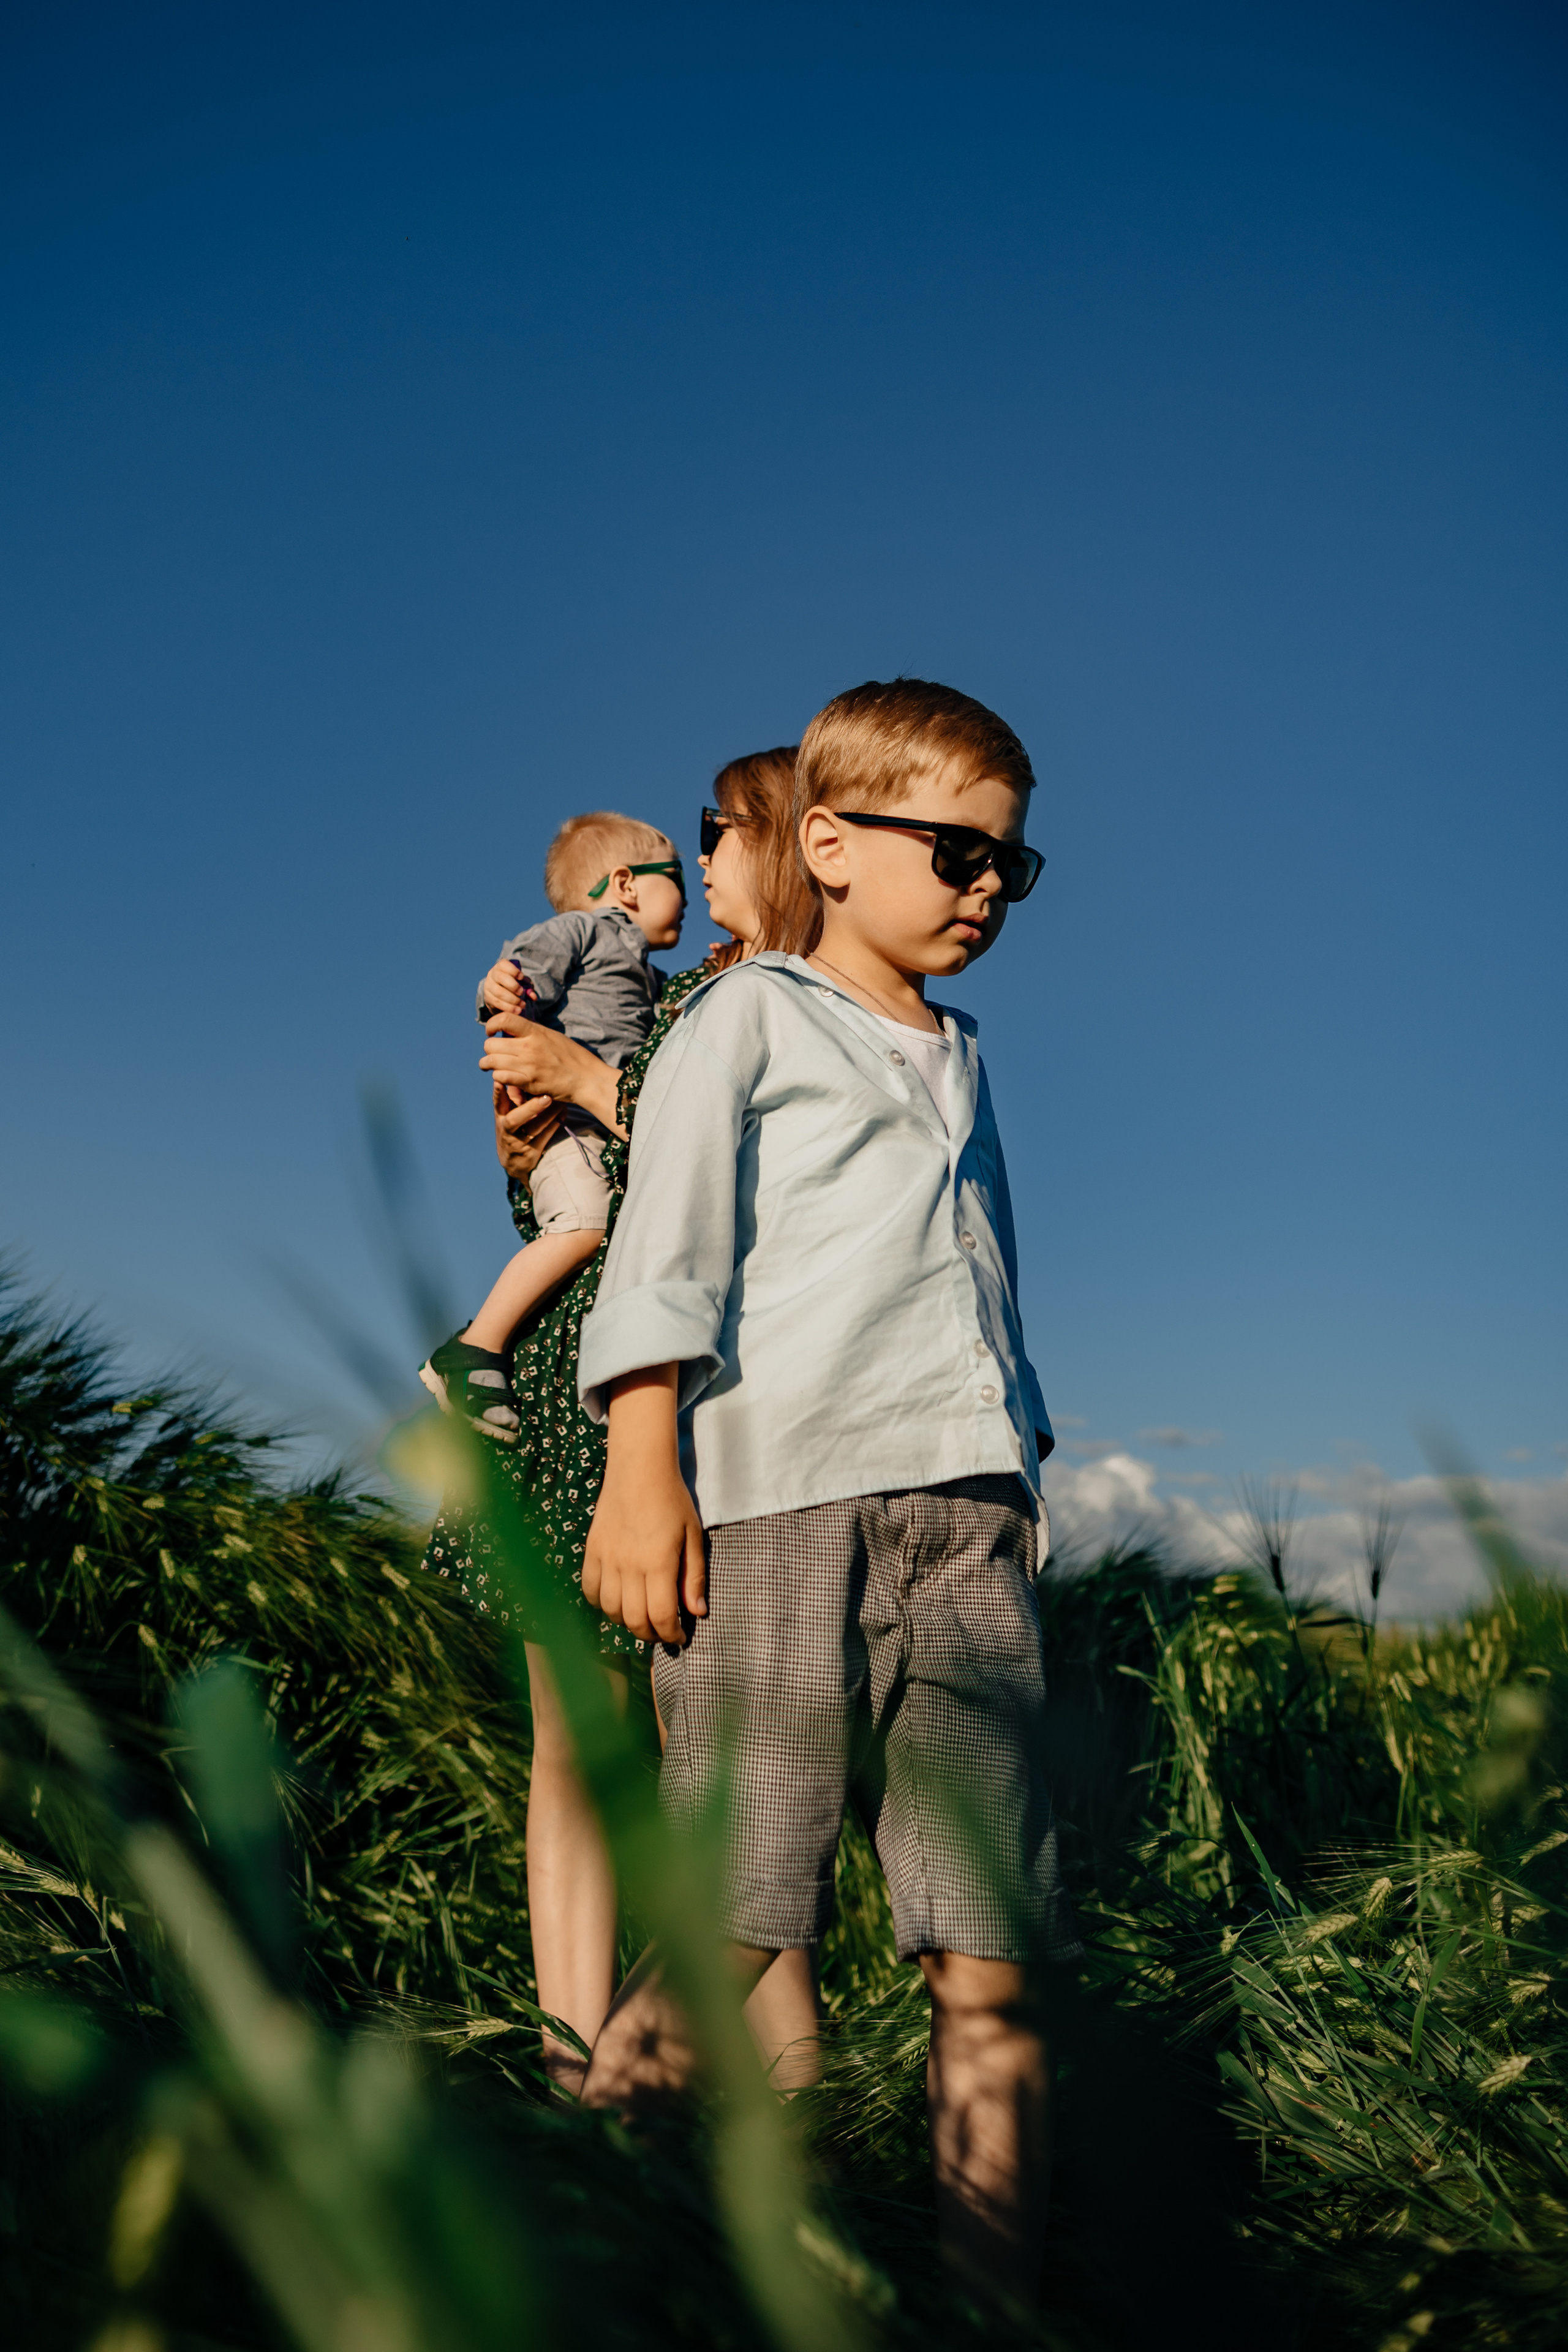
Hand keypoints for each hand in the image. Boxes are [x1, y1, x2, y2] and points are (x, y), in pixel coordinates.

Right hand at [481, 957, 528, 1015]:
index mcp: (500, 967)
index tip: (521, 977)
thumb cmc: (514, 986)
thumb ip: (529, 988)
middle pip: (500, 978)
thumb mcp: (523, 984)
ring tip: (522, 1005)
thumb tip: (533, 996)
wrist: (501, 996)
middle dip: (513, 986)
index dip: (513, 970)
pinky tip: (516, 1011)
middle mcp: (492, 975)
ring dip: (512, 999)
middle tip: (522, 993)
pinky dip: (508, 1007)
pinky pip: (497, 1003)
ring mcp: (488, 986)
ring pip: (498, 992)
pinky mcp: (487, 998)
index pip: (503, 964)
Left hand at [481, 1015, 624, 1136]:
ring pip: (491, 1062)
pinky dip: (498, 1078)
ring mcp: (527, 1065)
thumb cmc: (571, 1056)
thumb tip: (511, 1029)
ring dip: (488, 1065)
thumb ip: (531, 1032)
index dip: (490, 1024)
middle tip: (494, 1054)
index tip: (490, 1032)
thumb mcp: (551, 1036)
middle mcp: (528, 1047)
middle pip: (491, 1044)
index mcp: (535, 1031)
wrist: (586, 1078)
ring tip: (491, 1067)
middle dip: (489, 1049)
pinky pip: (500, 1077)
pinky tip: (504, 1078)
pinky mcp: (528, 1082)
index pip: (503, 1019)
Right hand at [493, 1080, 559, 1177]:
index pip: (497, 1103)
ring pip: (534, 1129)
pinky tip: (564, 1112)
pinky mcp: (532, 1151)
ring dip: (548, 1115)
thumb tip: (518, 1071)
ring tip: (561, 1103)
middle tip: (546, 1097)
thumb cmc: (513, 1127)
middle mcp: (507, 1129)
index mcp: (500, 1116)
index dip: (498, 1093)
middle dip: (530, 1108)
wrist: (514, 1161)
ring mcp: (519, 1142)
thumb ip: (513, 1094)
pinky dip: (555, 1124)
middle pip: (514, 1119)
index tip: (500, 1080)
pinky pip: (545, 1137)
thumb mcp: (508, 1112)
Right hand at [582, 1365, 705, 1644]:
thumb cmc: (672, 1500)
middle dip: (650, 1634)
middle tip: (662, 1631)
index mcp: (659, 1562)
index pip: (662, 1615)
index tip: (679, 1637)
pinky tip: (617, 1600)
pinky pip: (590, 1590)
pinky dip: (602, 1603)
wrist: (639, 1469)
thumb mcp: (693, 1536)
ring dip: (626, 1622)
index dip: (671, 1635)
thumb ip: (694, 1576)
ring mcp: (607, 1558)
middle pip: (634, 1619)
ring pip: (611, 1609)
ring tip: (641, 1617)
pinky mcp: (592, 1550)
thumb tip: (697, 1612)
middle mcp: (630, 1565)